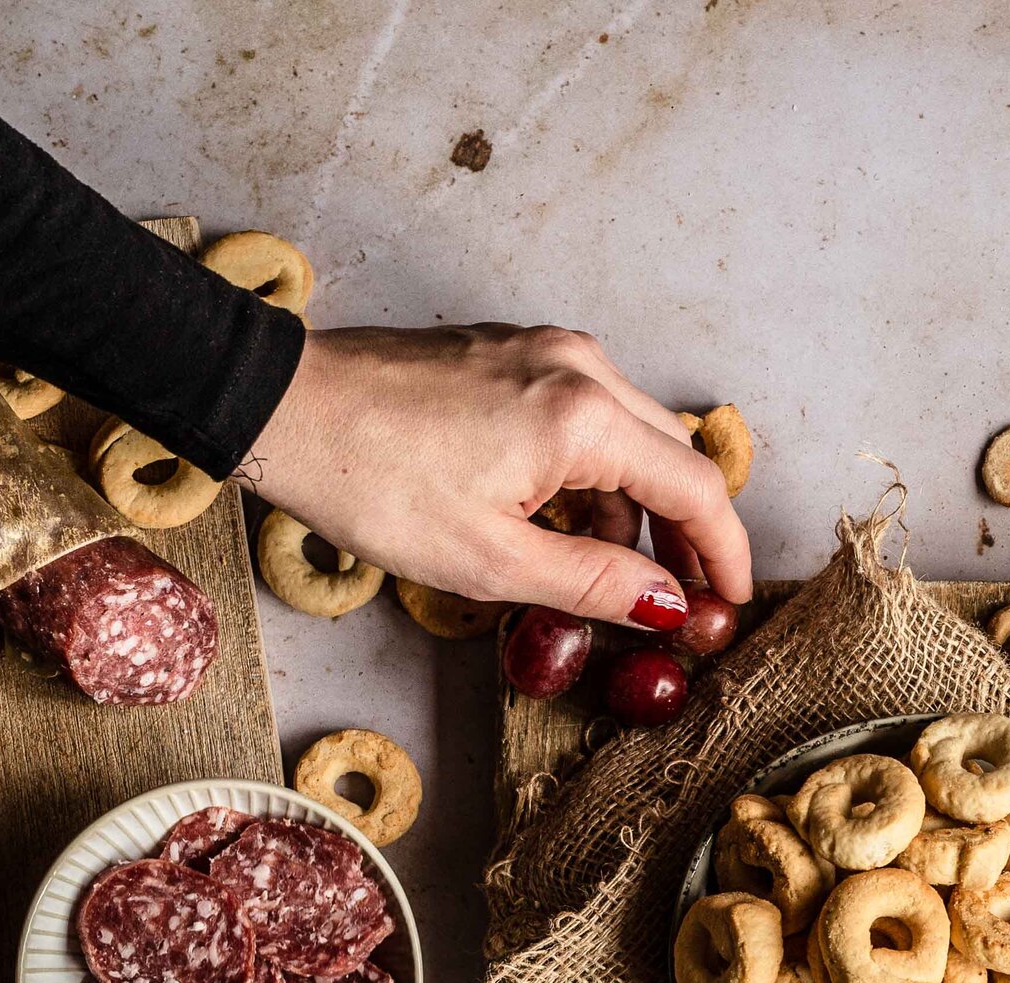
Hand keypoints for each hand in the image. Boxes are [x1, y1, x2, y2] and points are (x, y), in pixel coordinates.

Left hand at [244, 324, 752, 628]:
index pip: (696, 487)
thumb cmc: (369, 479)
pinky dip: (596, 467)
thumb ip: (596, 582)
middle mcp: (578, 366)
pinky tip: (565, 517)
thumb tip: (666, 605)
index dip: (724, 552)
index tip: (730, 599)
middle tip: (681, 595)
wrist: (279, 405)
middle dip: (688, 528)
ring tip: (615, 569)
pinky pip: (586, 410)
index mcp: (582, 416)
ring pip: (632, 431)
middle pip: (675, 452)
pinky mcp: (512, 351)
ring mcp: (544, 349)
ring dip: (638, 501)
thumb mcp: (491, 560)